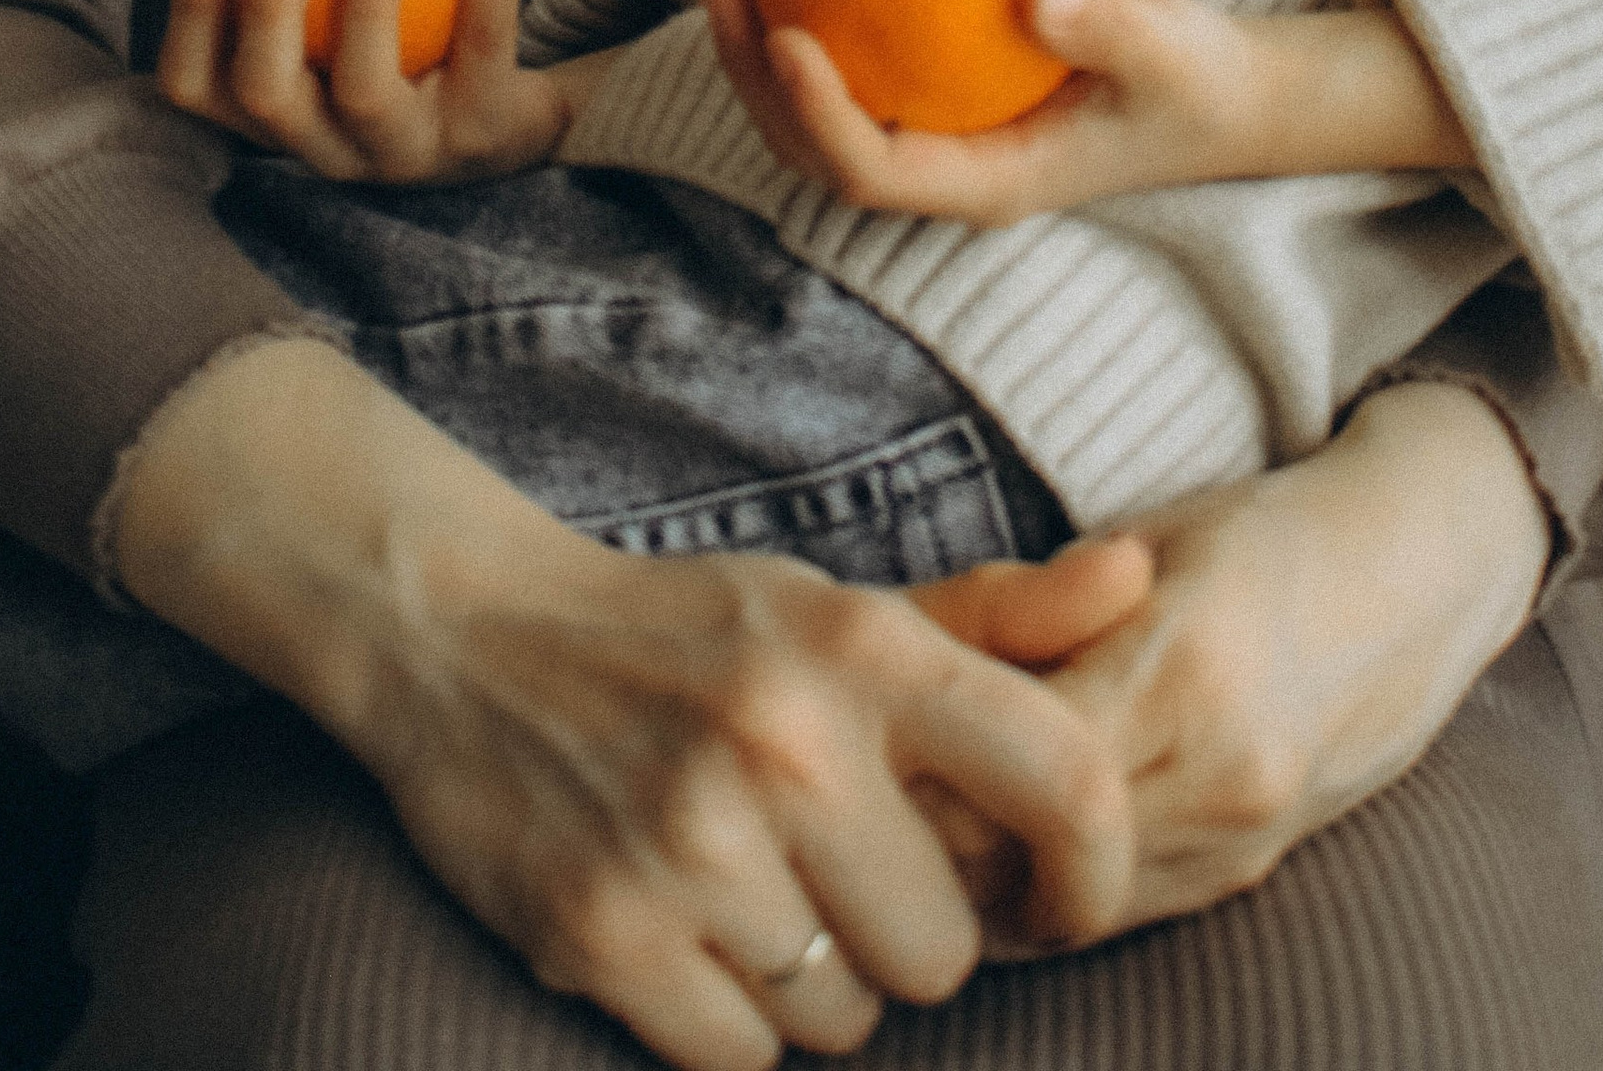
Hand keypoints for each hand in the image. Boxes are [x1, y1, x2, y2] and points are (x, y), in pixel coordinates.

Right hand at [113, 337, 1133, 1070]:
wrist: (465, 633)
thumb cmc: (687, 630)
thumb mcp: (837, 605)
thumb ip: (997, 617)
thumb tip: (1138, 580)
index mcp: (862, 649)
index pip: (1066, 780)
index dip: (1094, 871)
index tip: (1065, 901)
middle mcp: (788, 743)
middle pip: (949, 950)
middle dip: (906, 934)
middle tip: (837, 874)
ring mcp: (691, 845)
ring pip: (847, 1015)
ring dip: (816, 983)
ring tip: (755, 896)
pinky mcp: (605, 933)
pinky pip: (741, 1057)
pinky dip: (726, 1022)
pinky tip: (689, 935)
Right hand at [156, 0, 588, 181]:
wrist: (511, 117)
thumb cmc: (389, 47)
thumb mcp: (319, 10)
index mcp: (275, 117)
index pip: (197, 84)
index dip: (188, 14)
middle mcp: (326, 150)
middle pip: (268, 96)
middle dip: (266, 12)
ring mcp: (404, 153)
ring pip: (366, 92)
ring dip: (366, 6)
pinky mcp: (482, 135)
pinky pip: (483, 43)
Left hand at [699, 0, 1470, 223]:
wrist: (1232, 99)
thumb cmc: (1199, 80)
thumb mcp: (1169, 50)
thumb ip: (1107, 25)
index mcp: (987, 183)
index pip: (872, 170)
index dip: (814, 114)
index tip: (788, 33)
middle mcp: (951, 170)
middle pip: (819, 150)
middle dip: (758, 79)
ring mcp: (949, 137)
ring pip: (829, 111)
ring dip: (771, 46)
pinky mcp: (954, 97)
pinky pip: (871, 58)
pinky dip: (830, 9)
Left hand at [908, 381, 1550, 945]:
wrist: (1413, 582)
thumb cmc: (1260, 532)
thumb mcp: (1141, 539)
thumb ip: (1038, 614)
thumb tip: (919, 677)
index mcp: (1177, 669)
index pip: (1008, 765)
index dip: (918, 765)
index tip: (859, 738)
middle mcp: (1214, 776)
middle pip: (1026, 858)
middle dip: (934, 837)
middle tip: (863, 794)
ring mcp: (1236, 840)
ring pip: (1066, 908)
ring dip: (984, 877)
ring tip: (914, 820)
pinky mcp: (1244, 874)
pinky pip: (1118, 910)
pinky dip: (1048, 888)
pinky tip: (999, 842)